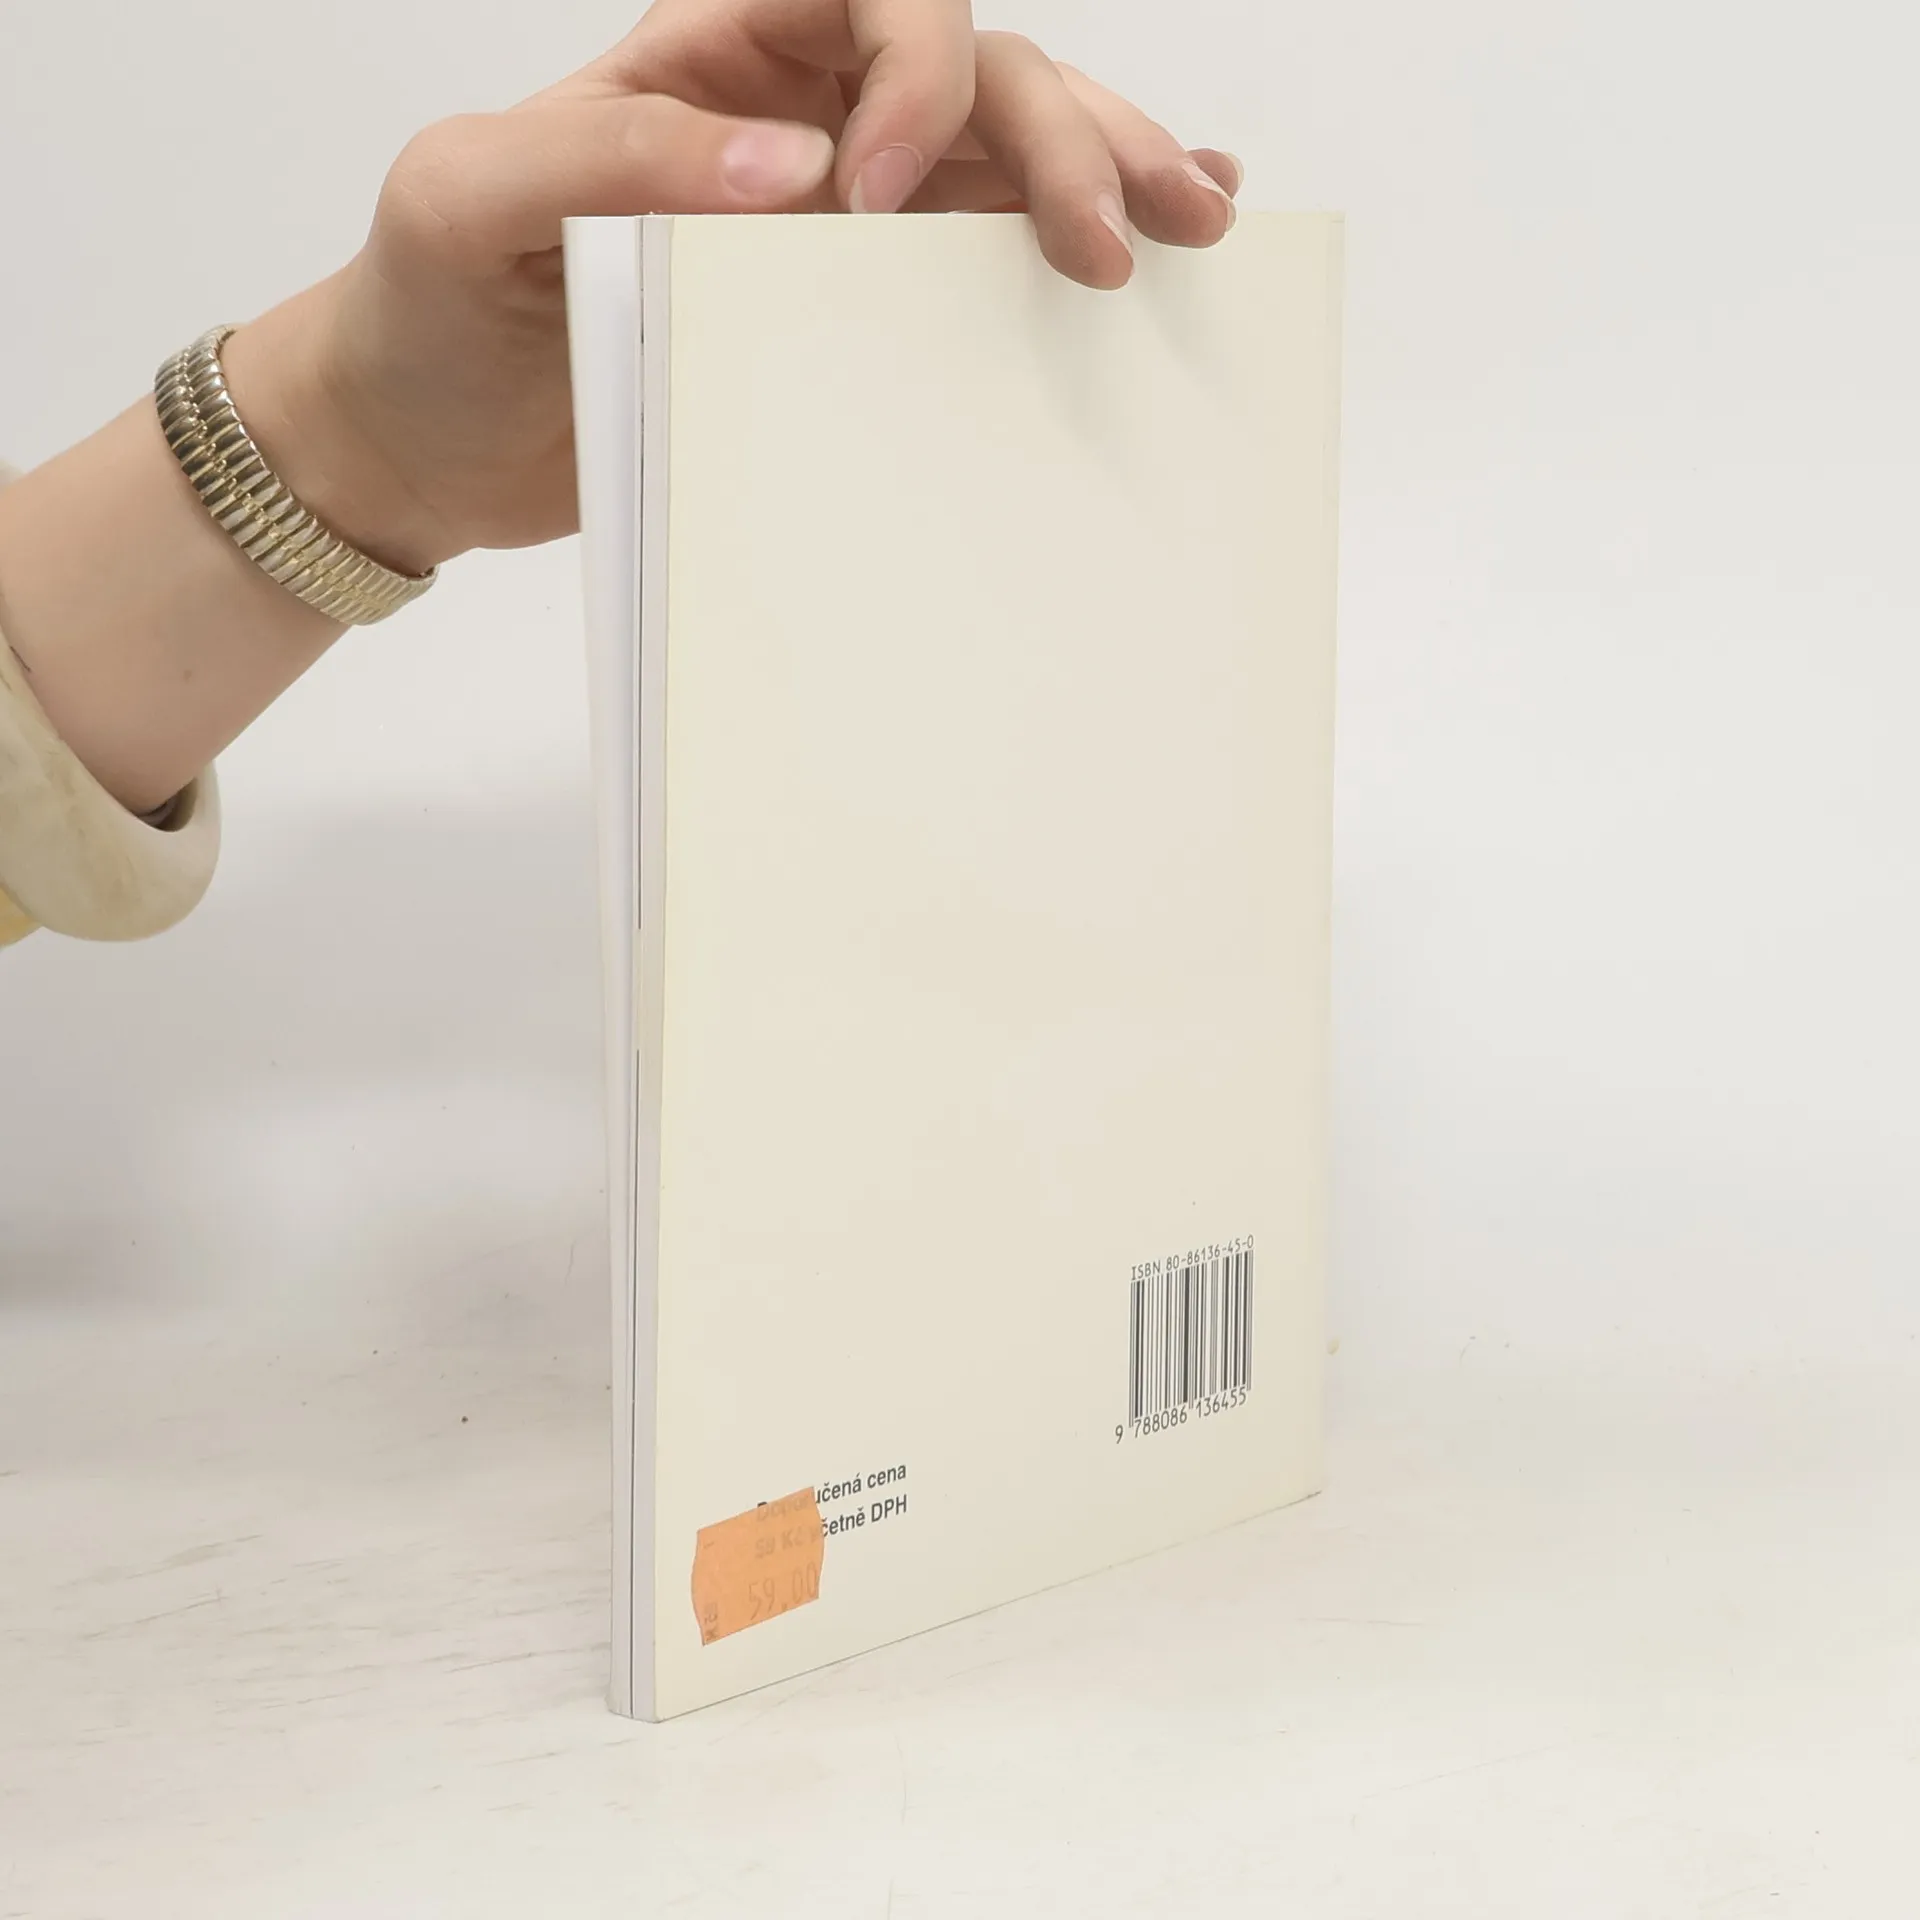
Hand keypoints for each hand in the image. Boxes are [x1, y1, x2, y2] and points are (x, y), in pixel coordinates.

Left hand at [224, 0, 1241, 575]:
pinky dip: (1061, 236)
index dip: (916, 74)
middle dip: (1064, 136)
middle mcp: (793, 122)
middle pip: (972, 77)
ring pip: (1003, 162)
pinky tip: (1150, 237)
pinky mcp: (847, 314)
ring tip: (1196, 219)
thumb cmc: (425, 308)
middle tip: (1134, 225)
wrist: (416, 442)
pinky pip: (975, 259)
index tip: (888, 196)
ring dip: (1104, 177)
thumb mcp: (471, 202)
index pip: (866, 0)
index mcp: (709, 62)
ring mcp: (833, 221)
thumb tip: (793, 172)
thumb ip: (610, 158)